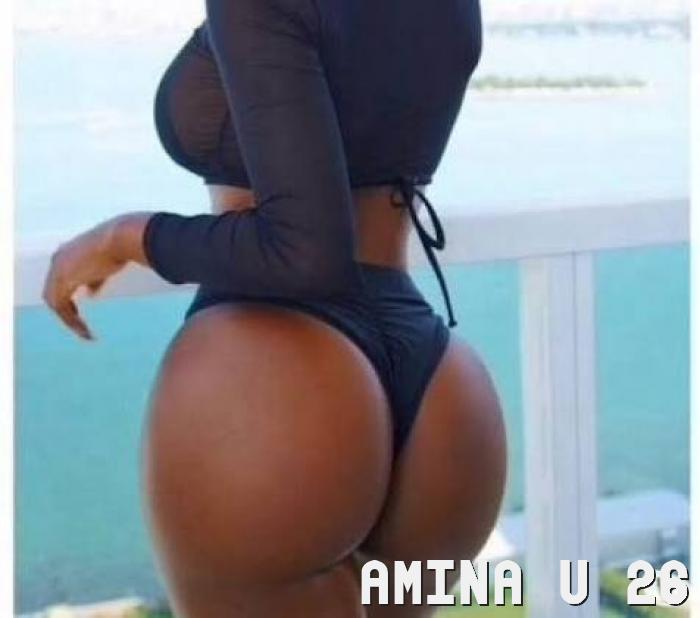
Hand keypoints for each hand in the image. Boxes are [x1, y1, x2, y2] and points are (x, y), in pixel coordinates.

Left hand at [42, 218, 128, 339]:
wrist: (120, 238)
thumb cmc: (119, 247)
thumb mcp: (106, 264)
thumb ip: (95, 279)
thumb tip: (90, 294)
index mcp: (66, 254)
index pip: (61, 281)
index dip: (68, 298)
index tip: (79, 311)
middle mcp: (58, 260)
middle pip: (53, 292)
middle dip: (66, 310)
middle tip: (79, 325)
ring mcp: (58, 269)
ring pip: (54, 301)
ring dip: (68, 319)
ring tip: (85, 332)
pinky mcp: (63, 279)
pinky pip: (60, 306)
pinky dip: (71, 320)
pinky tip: (85, 329)